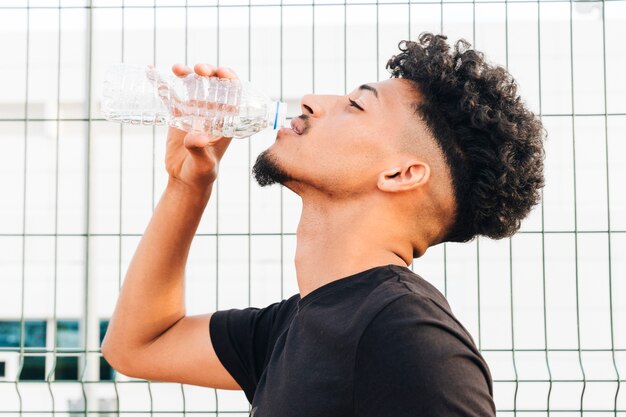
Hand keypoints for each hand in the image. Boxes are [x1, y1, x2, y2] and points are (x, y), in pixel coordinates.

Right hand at [165, 64, 238, 193]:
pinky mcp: (178, 115)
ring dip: (186, 73)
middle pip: (214, 84)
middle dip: (208, 72)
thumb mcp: (204, 162)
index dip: (230, 79)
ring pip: (193, 85)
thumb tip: (197, 138)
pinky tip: (151, 72)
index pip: (234, 94)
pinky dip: (162, 83)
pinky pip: (171, 95)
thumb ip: (200, 149)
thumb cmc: (202, 173)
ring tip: (176, 69)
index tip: (221, 72)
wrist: (185, 179)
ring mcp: (195, 112)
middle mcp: (213, 112)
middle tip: (200, 70)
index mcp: (226, 121)